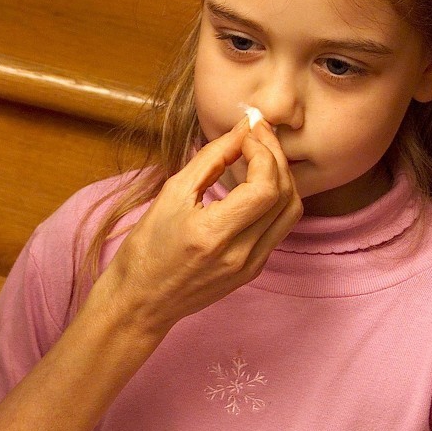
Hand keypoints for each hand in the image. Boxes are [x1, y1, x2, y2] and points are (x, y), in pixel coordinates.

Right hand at [86, 114, 301, 336]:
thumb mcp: (171, 194)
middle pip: (285, 197)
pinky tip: (258, 183)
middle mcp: (239, 254)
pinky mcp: (253, 271)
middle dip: (277, 157)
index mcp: (212, 234)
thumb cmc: (146, 248)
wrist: (141, 301)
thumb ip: (211, 158)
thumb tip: (241, 129)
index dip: (263, 153)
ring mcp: (250, 266)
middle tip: (260, 134)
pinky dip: (275, 200)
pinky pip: (279, 228)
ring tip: (263, 155)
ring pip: (290, 213)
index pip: (264, 187)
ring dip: (282, 178)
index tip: (247, 133)